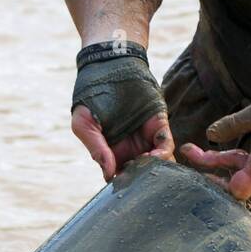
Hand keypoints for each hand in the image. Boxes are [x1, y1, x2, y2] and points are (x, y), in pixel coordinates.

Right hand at [71, 47, 173, 181]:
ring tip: (144, 165)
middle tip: (138, 179)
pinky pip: (166, 143)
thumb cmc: (91, 95)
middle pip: (143, 173)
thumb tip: (108, 172)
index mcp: (112, 151)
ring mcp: (146, 136)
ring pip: (158, 162)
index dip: (123, 183)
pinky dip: (164, 152)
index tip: (123, 186)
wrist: (108, 65)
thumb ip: (95, 148)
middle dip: (142, 179)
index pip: (121, 176)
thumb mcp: (84, 124)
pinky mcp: (159, 123)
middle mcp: (131, 147)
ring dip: (155, 169)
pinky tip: (155, 155)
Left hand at [181, 69, 250, 200]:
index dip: (213, 179)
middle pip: (232, 183)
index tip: (194, 163)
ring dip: (213, 163)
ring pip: (235, 173)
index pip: (236, 187)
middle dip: (207, 170)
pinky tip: (208, 149)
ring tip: (190, 149)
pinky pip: (242, 165)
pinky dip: (224, 159)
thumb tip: (210, 133)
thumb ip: (237, 121)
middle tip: (185, 151)